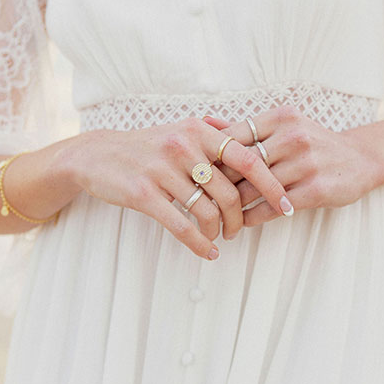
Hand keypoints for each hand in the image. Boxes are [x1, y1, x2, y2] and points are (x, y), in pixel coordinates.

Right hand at [60, 117, 293, 259]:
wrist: (96, 155)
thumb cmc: (145, 146)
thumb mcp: (178, 130)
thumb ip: (211, 132)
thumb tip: (244, 134)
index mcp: (199, 130)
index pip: (248, 158)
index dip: (272, 185)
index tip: (287, 205)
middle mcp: (184, 146)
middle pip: (231, 192)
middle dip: (242, 218)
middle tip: (240, 230)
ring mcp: (162, 169)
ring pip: (208, 211)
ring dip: (220, 232)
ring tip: (220, 238)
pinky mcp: (144, 193)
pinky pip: (182, 225)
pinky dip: (200, 244)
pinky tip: (208, 253)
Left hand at [203, 105, 383, 225]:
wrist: (361, 159)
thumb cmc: (312, 143)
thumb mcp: (283, 127)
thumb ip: (243, 128)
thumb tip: (203, 123)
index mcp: (281, 118)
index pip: (233, 138)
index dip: (210, 158)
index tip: (194, 174)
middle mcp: (293, 136)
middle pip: (241, 165)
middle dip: (217, 185)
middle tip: (197, 201)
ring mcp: (306, 163)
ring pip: (255, 188)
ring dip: (232, 207)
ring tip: (217, 217)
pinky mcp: (316, 189)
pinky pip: (274, 207)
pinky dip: (254, 217)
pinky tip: (243, 223)